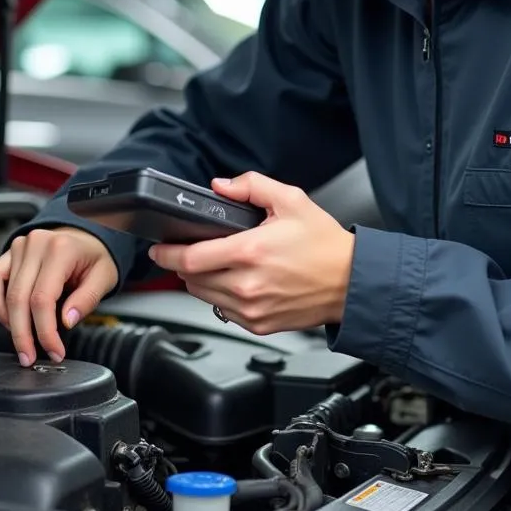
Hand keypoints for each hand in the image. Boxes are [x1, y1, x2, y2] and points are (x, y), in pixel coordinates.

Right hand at [0, 226, 118, 365]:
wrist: (85, 237)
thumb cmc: (94, 256)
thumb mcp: (104, 277)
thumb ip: (87, 299)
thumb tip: (65, 322)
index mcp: (61, 249)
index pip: (43, 298)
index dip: (45, 331)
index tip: (53, 351)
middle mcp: (36, 244)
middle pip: (19, 299)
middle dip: (23, 335)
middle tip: (29, 358)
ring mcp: (20, 246)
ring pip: (5, 293)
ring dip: (11, 323)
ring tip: (24, 343)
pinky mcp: (9, 252)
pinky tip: (9, 320)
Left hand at [149, 172, 353, 333]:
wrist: (352, 282)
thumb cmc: (325, 245)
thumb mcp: (292, 200)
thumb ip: (251, 185)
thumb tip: (220, 186)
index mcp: (250, 252)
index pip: (191, 258)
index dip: (168, 253)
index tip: (159, 248)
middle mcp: (247, 285)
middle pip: (191, 280)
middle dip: (183, 265)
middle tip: (188, 252)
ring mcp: (252, 309)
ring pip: (204, 297)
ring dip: (199, 281)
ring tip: (212, 265)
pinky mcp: (258, 324)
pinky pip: (223, 311)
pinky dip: (220, 297)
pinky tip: (234, 282)